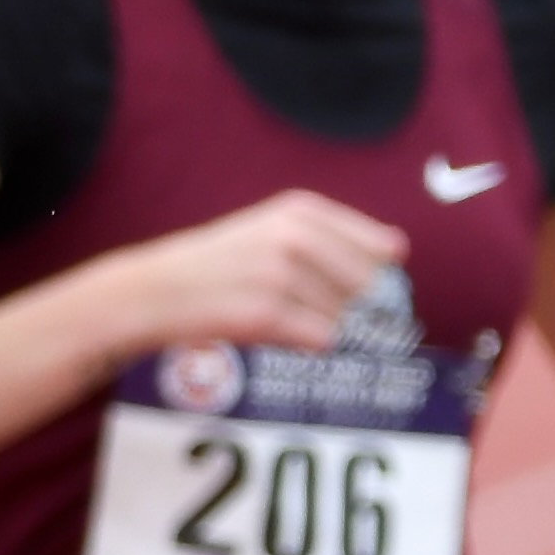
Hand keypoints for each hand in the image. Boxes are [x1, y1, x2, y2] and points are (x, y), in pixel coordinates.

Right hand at [95, 190, 409, 358]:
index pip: (381, 246)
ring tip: (280, 316)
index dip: (374, 275)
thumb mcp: (269, 229)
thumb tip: (399, 249)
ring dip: (322, 326)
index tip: (351, 288)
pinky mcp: (268, 311)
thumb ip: (331, 236)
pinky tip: (275, 332)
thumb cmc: (218, 265)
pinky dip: (307, 344)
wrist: (156, 291)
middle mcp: (294, 236)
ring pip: (346, 316)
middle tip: (306, 308)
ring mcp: (280, 273)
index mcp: (300, 210)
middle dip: (351, 306)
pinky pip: (322, 338)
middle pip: (368, 286)